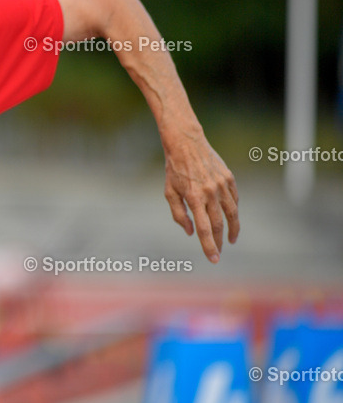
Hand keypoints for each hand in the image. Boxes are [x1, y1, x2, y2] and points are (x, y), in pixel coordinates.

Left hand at [162, 133, 239, 262]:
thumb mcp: (169, 192)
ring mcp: (221, 185)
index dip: (209, 246)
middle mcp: (210, 192)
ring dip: (233, 229)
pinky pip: (234, 199)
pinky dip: (233, 210)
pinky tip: (230, 218)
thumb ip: (179, 214)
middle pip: (219, 224)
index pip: (204, 229)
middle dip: (219, 242)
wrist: (186, 143)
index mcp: (193, 197)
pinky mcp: (229, 178)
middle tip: (219, 252)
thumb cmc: (174, 169)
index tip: (214, 259)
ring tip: (231, 240)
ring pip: (232, 213)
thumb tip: (190, 232)